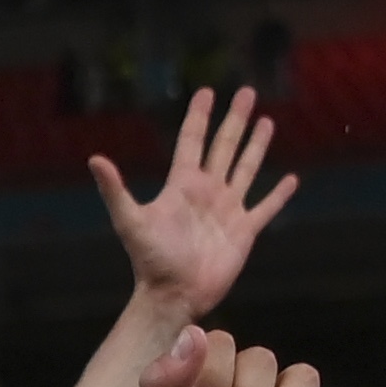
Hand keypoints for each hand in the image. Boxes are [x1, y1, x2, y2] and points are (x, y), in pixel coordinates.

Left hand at [88, 85, 300, 328]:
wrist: (173, 295)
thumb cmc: (150, 260)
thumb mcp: (130, 221)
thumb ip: (115, 189)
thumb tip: (94, 159)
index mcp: (182, 185)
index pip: (192, 141)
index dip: (199, 116)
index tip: (206, 91)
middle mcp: (207, 192)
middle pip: (224, 146)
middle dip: (235, 119)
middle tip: (246, 91)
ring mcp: (227, 210)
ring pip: (246, 168)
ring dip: (256, 146)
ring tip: (267, 121)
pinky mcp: (244, 231)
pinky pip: (265, 208)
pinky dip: (279, 195)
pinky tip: (291, 179)